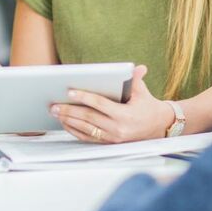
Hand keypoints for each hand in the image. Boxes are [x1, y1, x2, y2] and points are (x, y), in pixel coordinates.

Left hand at [49, 65, 174, 142]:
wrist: (158, 127)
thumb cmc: (147, 105)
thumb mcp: (142, 91)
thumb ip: (136, 79)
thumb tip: (138, 67)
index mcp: (125, 115)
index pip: (100, 105)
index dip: (84, 98)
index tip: (70, 92)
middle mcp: (118, 128)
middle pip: (88, 118)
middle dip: (69, 111)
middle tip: (54, 105)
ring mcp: (112, 138)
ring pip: (85, 129)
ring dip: (68, 121)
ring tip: (55, 112)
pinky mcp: (109, 143)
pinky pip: (88, 138)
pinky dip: (74, 130)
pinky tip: (64, 123)